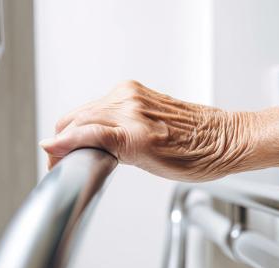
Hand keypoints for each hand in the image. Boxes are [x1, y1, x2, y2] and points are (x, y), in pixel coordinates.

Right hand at [40, 81, 257, 181]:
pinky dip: (94, 118)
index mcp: (135, 132)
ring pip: (86, 110)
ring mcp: (134, 95)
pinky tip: (101, 132)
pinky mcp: (137, 90)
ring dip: (78, 128)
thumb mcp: (150, 166)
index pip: (79, 134)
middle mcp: (131, 107)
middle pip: (76, 119)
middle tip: (66, 160)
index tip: (54, 162)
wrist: (224, 139)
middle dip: (64, 140)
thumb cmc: (198, 158)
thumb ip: (110, 151)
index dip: (60, 150)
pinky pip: (102, 103)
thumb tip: (76, 145)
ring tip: (84, 149)